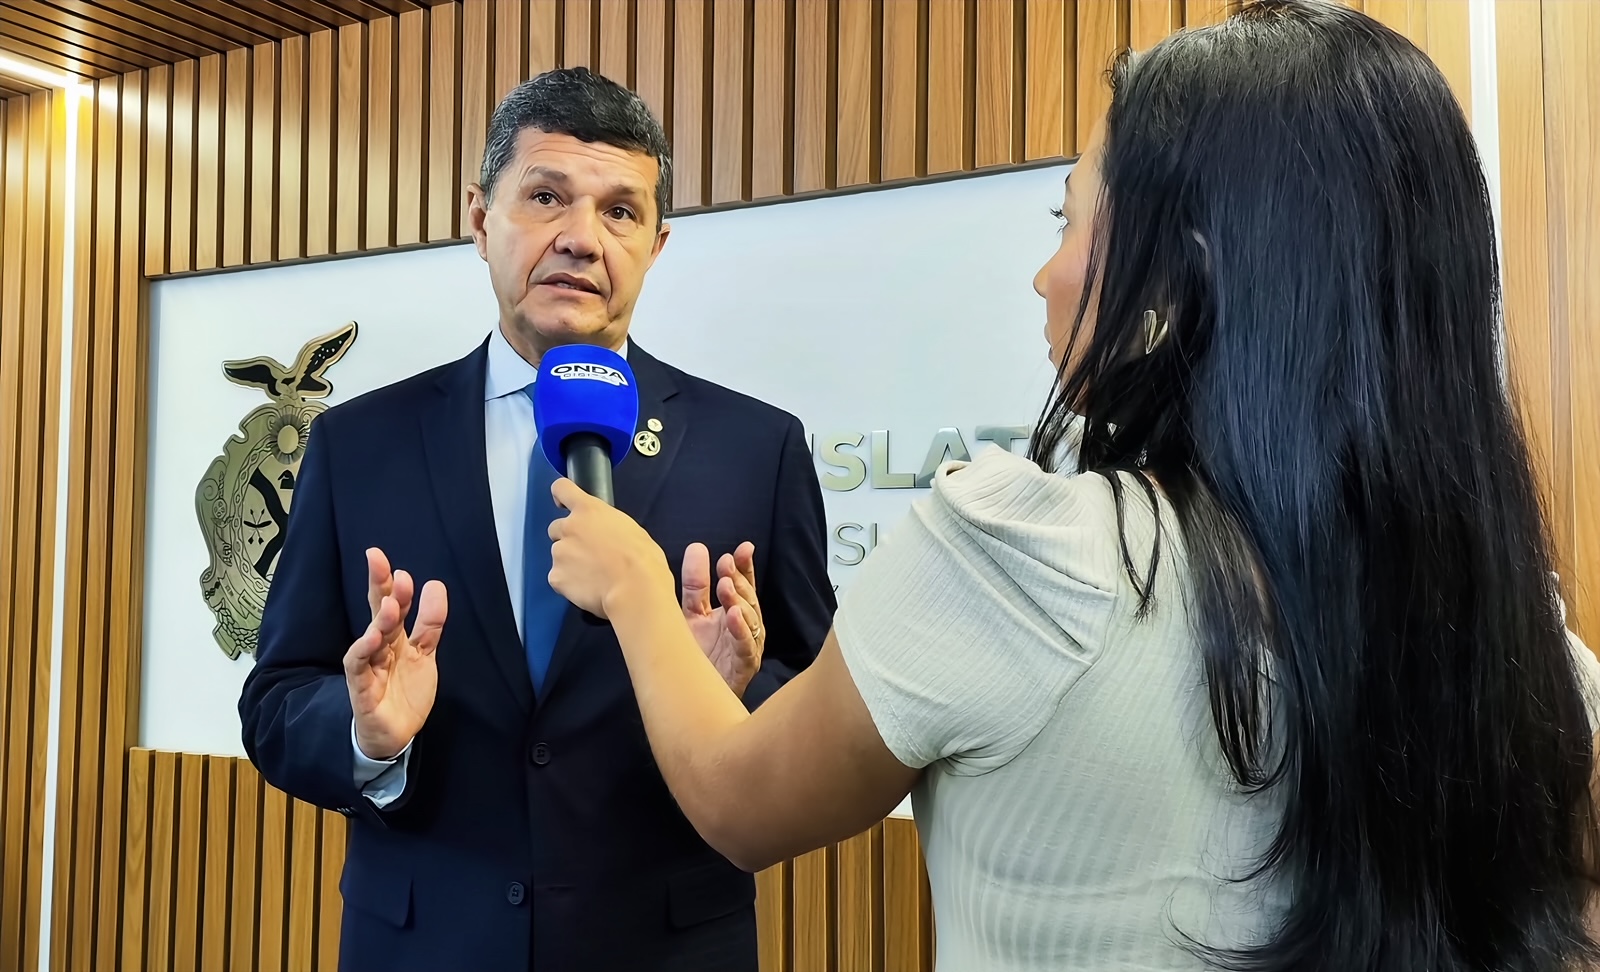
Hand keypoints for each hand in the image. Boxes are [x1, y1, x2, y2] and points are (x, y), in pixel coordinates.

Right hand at [344, 548, 445, 760]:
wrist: (396, 734)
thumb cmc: (405, 690)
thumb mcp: (424, 652)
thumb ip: (430, 622)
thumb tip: (434, 584)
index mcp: (395, 636)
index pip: (392, 603)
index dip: (392, 583)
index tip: (394, 563)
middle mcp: (379, 647)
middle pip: (378, 613)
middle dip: (378, 586)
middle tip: (377, 560)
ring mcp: (368, 667)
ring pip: (371, 639)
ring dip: (380, 620)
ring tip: (390, 604)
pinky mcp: (362, 690)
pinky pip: (359, 668)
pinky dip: (363, 651)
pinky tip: (371, 637)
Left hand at [548, 478, 673, 617]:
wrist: (635, 589)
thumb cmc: (642, 559)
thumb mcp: (629, 529)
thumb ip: (607, 526)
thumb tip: (604, 534)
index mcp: (589, 510)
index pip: (562, 489)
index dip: (561, 496)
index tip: (562, 503)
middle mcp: (569, 527)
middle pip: (556, 528)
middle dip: (569, 539)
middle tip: (589, 553)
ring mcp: (559, 553)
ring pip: (558, 555)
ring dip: (570, 563)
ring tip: (594, 575)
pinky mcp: (556, 577)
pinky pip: (558, 578)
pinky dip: (569, 584)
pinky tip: (588, 588)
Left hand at [681, 542, 764, 696]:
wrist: (691, 696)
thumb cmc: (696, 656)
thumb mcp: (691, 614)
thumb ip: (695, 584)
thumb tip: (697, 548)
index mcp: (735, 613)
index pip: (744, 585)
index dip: (745, 567)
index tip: (743, 548)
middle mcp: (746, 628)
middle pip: (749, 599)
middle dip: (740, 580)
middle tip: (726, 565)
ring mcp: (747, 647)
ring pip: (752, 621)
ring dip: (740, 601)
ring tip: (726, 586)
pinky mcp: (743, 668)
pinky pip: (746, 647)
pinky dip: (741, 631)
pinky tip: (733, 616)